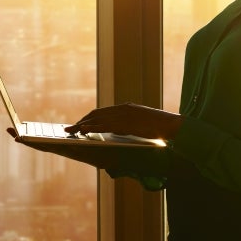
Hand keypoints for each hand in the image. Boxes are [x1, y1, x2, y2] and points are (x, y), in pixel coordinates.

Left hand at [65, 103, 182, 140]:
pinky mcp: (125, 123)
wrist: (171, 125)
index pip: (103, 112)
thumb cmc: (160, 127)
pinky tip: (82, 131)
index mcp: (127, 108)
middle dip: (82, 121)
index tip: (80, 123)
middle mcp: (123, 109)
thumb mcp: (143, 123)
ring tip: (70, 130)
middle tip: (69, 127)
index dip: (90, 118)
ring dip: (81, 124)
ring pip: (97, 119)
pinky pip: (104, 126)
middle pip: (97, 114)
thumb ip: (130, 124)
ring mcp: (123, 115)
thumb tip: (120, 130)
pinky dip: (91, 128)